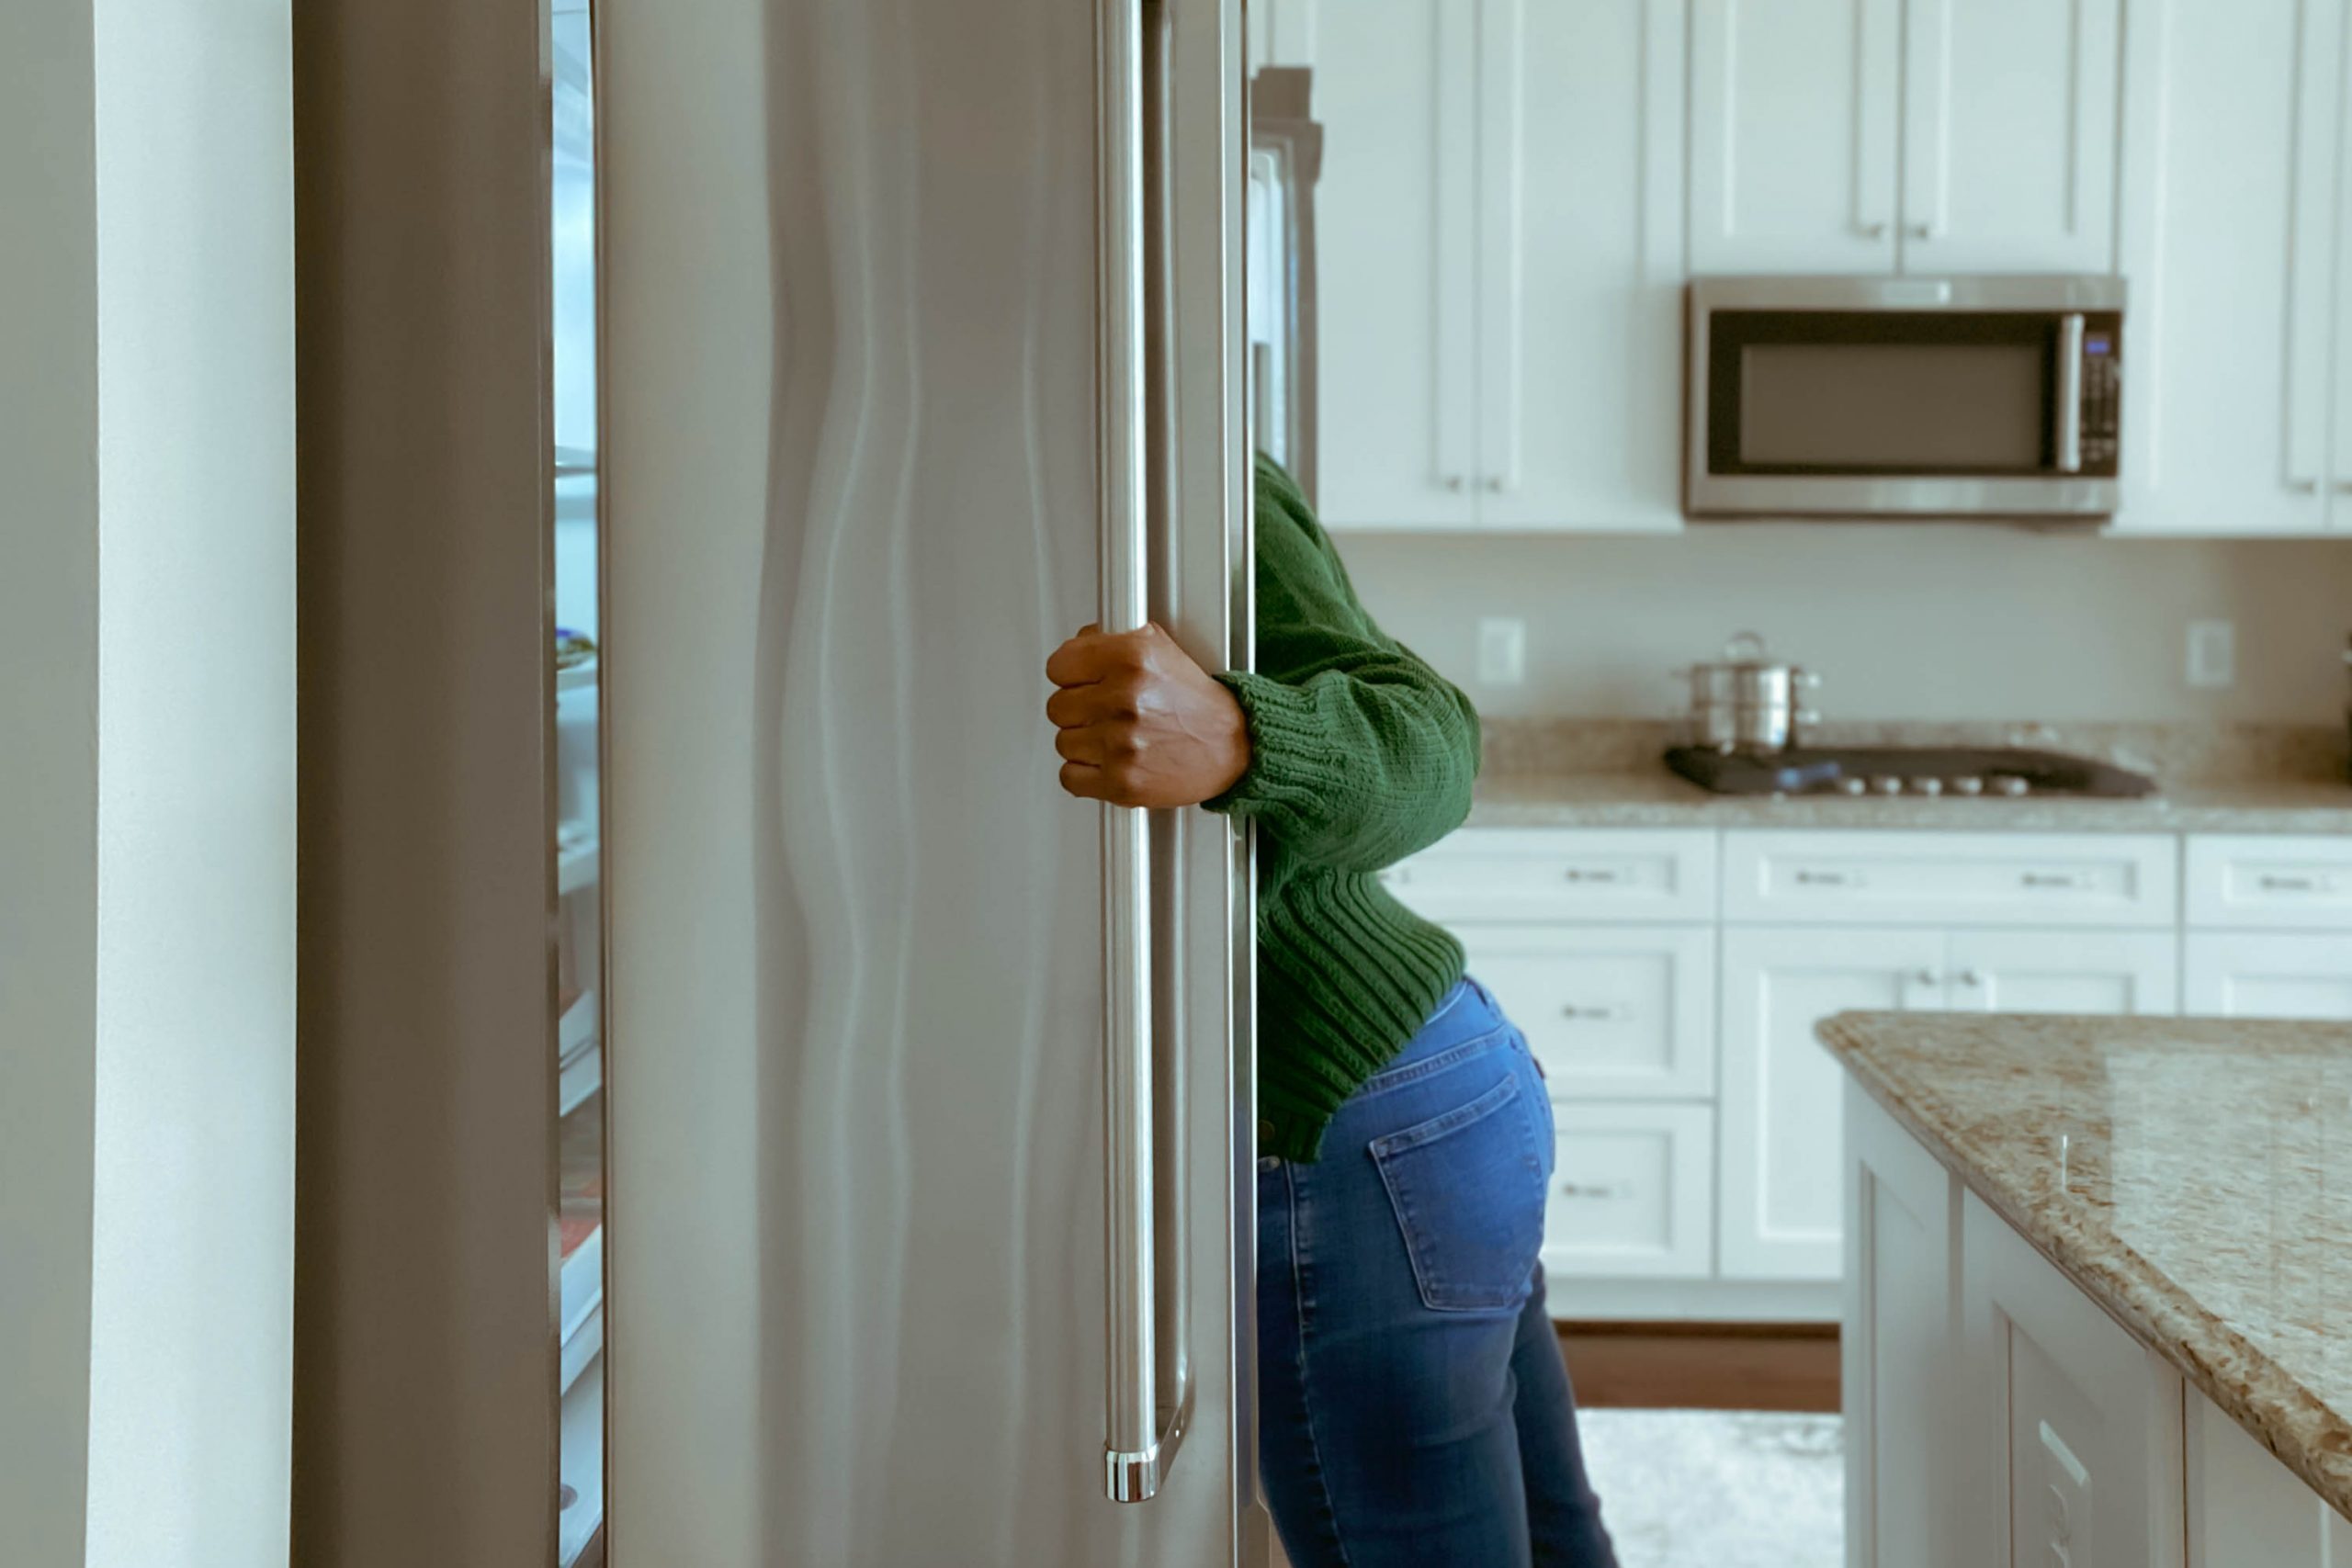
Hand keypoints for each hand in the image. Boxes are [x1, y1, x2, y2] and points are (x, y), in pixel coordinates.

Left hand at [1046, 623, 1249, 806]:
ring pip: (1063, 743)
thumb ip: (1111, 640)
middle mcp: (1126, 699)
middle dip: (1079, 710)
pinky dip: (1085, 773)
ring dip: (1084, 742)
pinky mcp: (1122, 782)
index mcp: (1131, 658)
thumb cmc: (1196, 703)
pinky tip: (1109, 761)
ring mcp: (1122, 743)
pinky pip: (1070, 777)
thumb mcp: (1158, 649)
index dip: (1071, 675)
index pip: (1059, 665)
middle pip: (1057, 707)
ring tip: (1116, 737)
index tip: (1082, 682)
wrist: (1233, 745)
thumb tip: (1078, 643)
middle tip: (1106, 712)